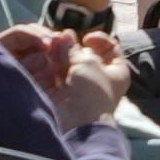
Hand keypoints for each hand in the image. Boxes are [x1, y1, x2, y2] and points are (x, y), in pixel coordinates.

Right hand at [2, 24, 132, 126]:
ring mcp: (79, 87)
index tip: (87, 38)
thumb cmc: (91, 92)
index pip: (110, 48)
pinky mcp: (62, 93)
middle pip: (85, 55)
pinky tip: (44, 56)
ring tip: (50, 44)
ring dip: (59, 53)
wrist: (77, 123)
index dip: (99, 39)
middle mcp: (99, 79)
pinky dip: (49, 65)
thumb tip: (66, 36)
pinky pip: (55, 74)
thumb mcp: (87, 64)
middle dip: (72, 45)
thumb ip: (74, 49)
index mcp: (116, 72)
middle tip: (60, 38)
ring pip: (68, 63)